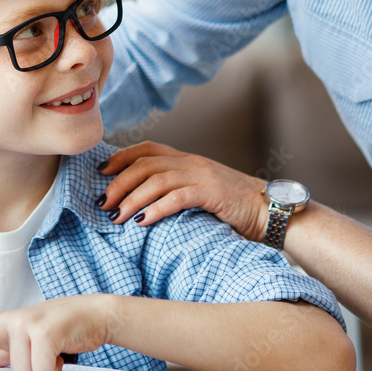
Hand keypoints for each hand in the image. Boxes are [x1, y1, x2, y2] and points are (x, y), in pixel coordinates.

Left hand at [0, 295, 114, 370]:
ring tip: (52, 357)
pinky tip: (62, 355)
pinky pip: (41, 370)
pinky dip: (54, 370)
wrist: (95, 313)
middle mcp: (10, 321)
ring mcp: (26, 324)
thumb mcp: (28, 338)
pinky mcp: (45, 332)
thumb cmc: (63, 329)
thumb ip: (5, 350)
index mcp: (2, 324)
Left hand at [97, 141, 268, 241]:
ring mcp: (203, 175)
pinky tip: (142, 221)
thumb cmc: (234, 209)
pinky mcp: (213, 192)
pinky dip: (156, 208)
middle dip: (119, 183)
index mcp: (188, 160)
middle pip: (145, 164)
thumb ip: (177, 191)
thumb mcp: (202, 193)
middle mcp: (192, 162)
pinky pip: (177, 197)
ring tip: (116, 216)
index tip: (100, 172)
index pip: (147, 149)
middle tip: (102, 202)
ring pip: (156, 180)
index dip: (121, 157)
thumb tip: (142, 205)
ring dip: (131, 198)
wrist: (271, 211)